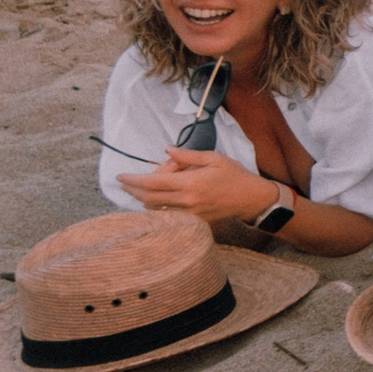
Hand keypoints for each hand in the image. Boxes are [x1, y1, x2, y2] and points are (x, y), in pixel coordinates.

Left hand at [120, 147, 275, 222]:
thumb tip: (167, 150)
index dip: (133, 180)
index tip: (121, 176)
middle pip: (149, 197)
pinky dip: (157, 207)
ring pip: (156, 209)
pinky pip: (168, 215)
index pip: (153, 182)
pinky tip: (154, 200)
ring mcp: (190, 213)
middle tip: (123, 183)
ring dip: (144, 198)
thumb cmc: (235, 175)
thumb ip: (187, 156)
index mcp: (190, 183)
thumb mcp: (214, 158)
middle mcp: (187, 200)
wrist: (251, 199)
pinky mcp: (194, 221)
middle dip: (133, 190)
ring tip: (141, 188)